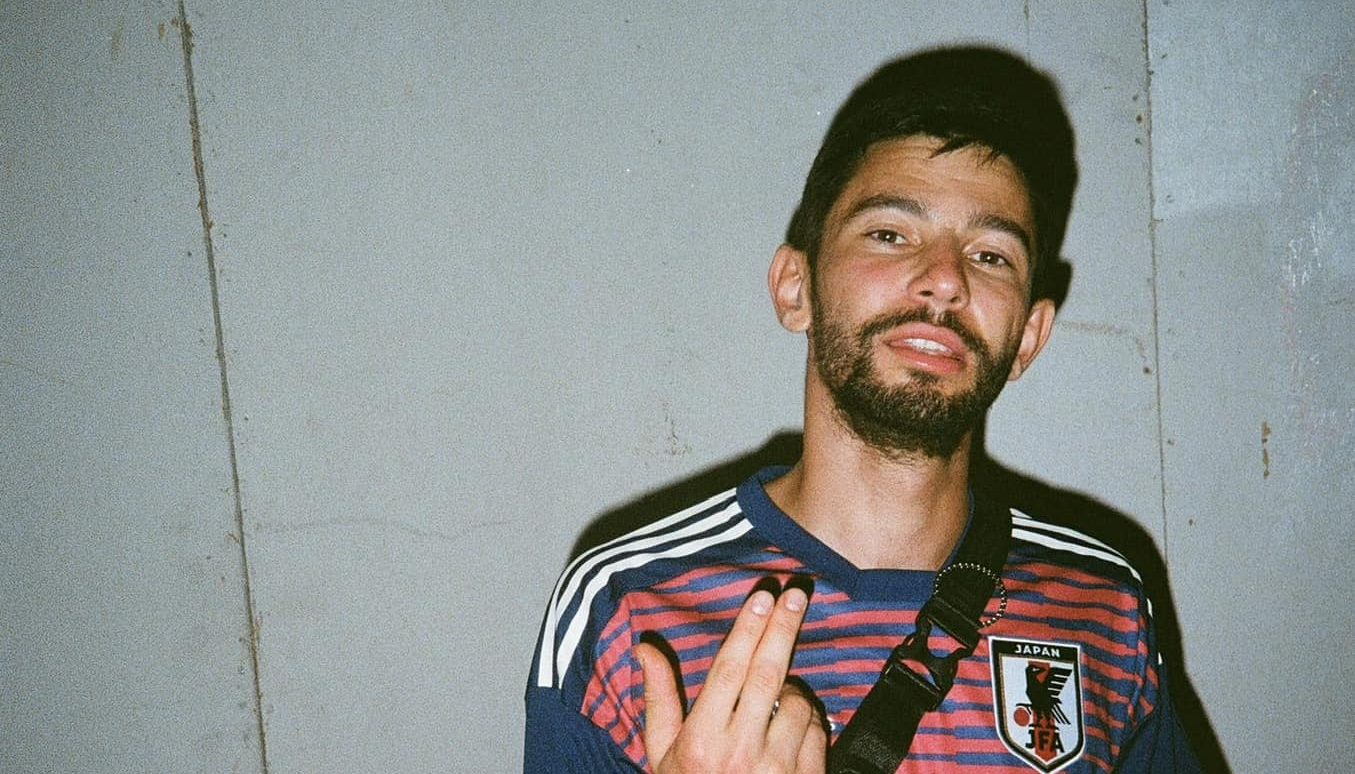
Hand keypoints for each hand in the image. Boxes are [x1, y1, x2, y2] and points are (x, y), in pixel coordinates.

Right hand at [635, 586, 826, 772]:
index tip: (761, 597)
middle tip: (795, 593)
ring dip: (790, 687)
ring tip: (773, 698)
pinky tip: (790, 723)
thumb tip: (644, 646)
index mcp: (700, 741)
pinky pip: (818, 730)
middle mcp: (740, 752)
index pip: (728, 672)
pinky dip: (808, 717)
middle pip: (767, 675)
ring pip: (796, 702)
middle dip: (782, 628)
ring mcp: (777, 769)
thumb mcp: (662, 752)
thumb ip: (658, 697)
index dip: (747, 630)